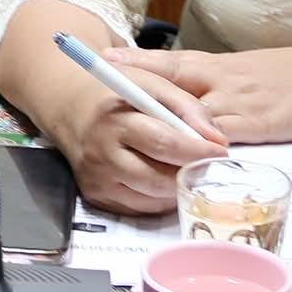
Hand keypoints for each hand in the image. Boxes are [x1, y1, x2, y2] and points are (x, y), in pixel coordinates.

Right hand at [52, 64, 225, 215]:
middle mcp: (102, 154)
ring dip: (175, 187)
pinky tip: (161, 177)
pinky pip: (139, 208)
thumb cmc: (117, 93)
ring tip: (183, 167)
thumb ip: (188, 107)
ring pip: (152, 199)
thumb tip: (218, 140)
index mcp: (114, 120)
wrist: (71, 107)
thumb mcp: (152, 83)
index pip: (163, 143)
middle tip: (207, 164)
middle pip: (158, 178)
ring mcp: (97, 180)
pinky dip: (158, 197)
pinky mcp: (96, 197)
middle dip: (189, 173)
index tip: (220, 151)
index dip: (196, 150)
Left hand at [104, 45, 291, 144]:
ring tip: (128, 120)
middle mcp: (224, 80)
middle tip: (103, 73)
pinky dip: (200, 145)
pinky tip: (179, 152)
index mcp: (223, 66)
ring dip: (161, 118)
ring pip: (191, 111)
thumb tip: (200, 97)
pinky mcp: (258, 124)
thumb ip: (225, 85)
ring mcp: (239, 101)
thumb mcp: (255, 72)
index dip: (140, 60)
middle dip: (137, 78)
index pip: (174, 61)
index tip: (109, 55)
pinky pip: (222, 136)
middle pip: (172, 78)